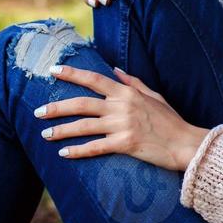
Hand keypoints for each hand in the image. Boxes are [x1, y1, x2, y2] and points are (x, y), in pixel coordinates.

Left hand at [35, 64, 207, 171]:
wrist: (186, 143)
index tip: (52, 70)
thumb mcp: (153, 95)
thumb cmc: (170, 120)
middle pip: (81, 103)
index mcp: (126, 92)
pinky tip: (63, 153)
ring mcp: (122, 125)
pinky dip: (77, 150)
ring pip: (83, 126)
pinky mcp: (125, 144)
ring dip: (61, 130)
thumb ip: (132, 82)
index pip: (93, 79)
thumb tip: (114, 70)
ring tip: (44, 134)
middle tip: (37, 112)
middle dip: (56, 107)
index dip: (71, 73)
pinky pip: (95, 147)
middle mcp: (121, 106)